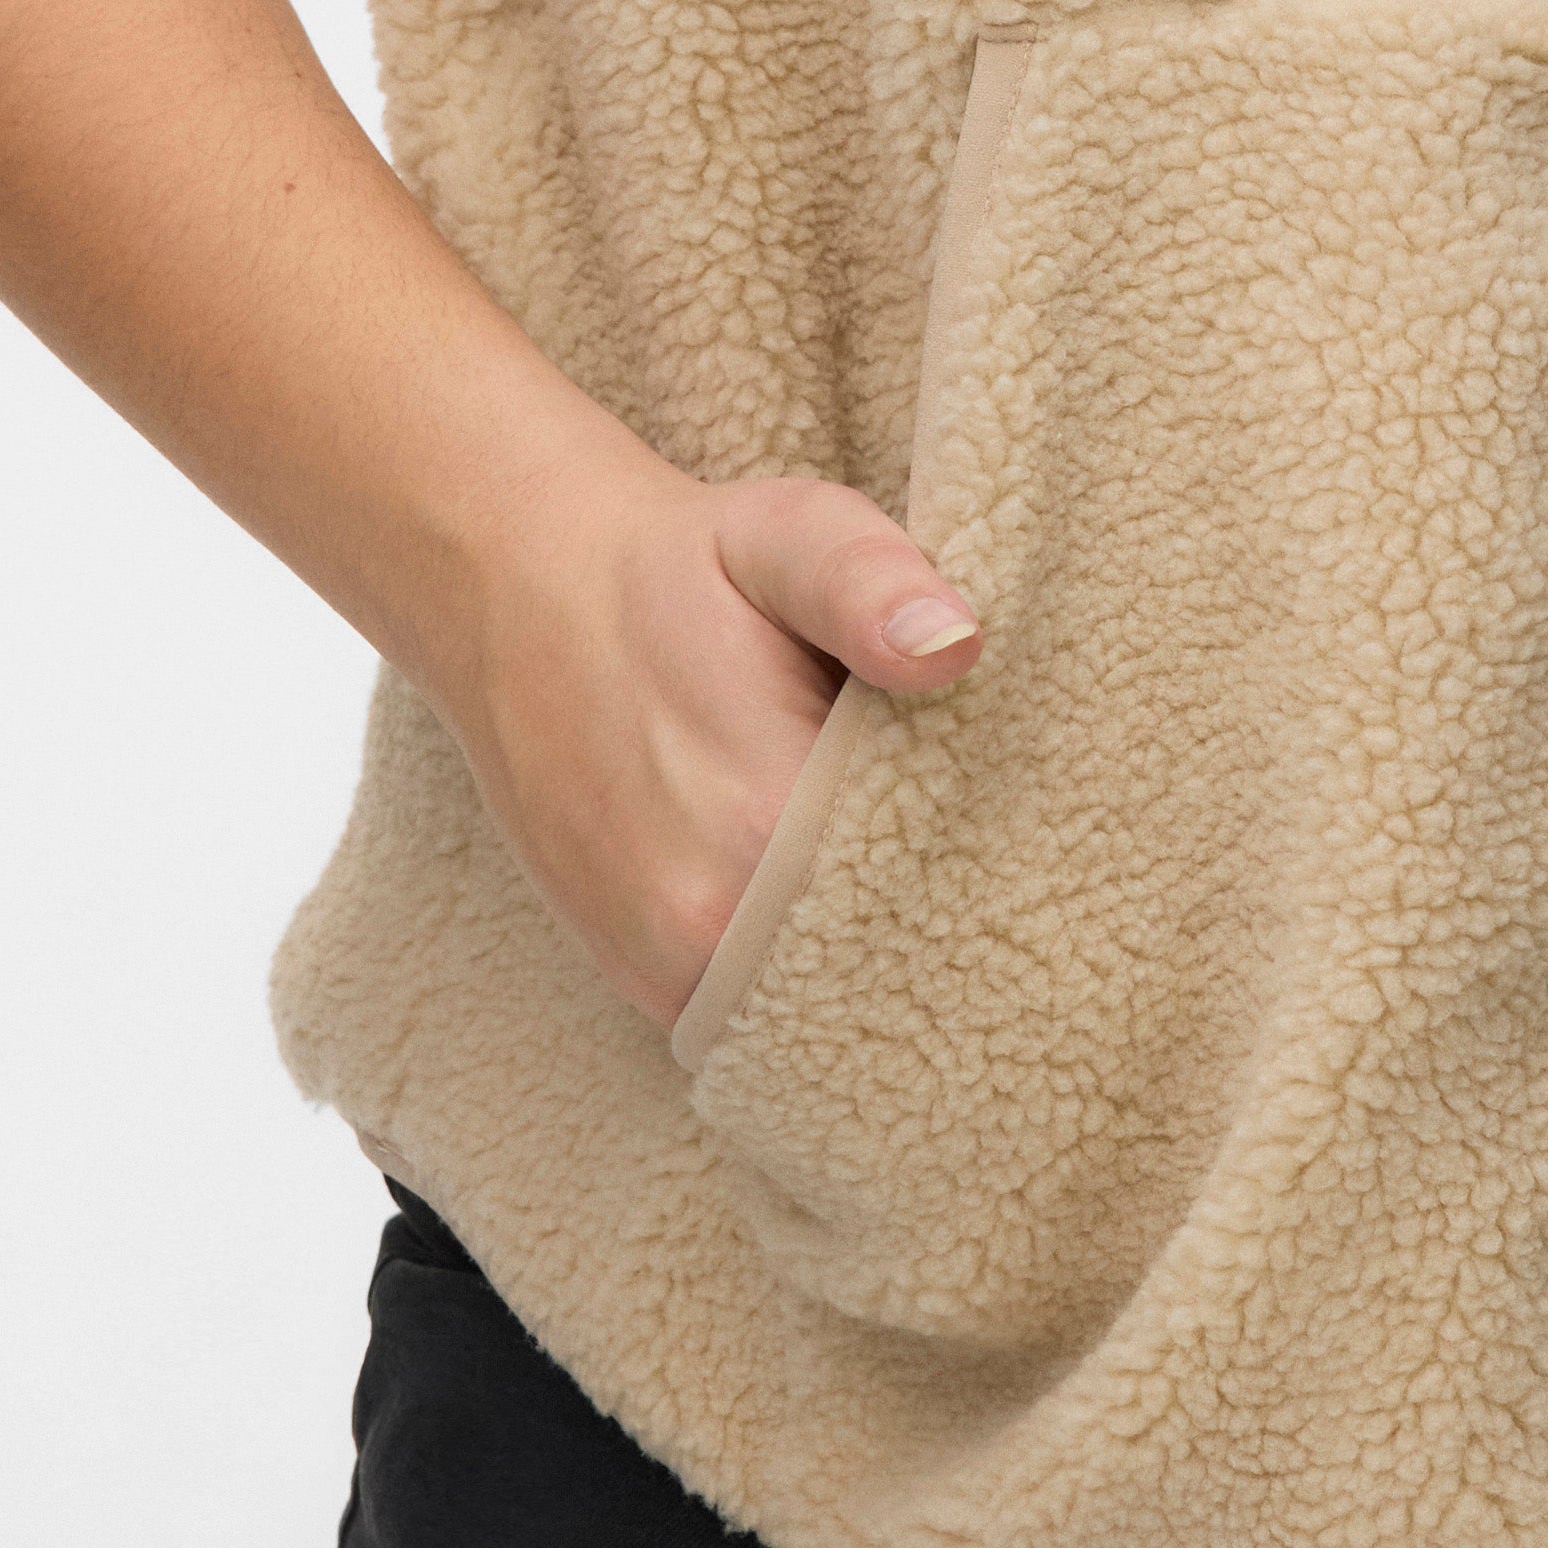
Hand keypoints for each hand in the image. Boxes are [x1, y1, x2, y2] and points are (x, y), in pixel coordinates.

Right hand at [446, 456, 986, 1028]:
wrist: (519, 589)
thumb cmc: (679, 563)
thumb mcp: (790, 535)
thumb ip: (875, 585)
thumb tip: (956, 644)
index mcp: (765, 820)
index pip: (935, 905)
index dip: (995, 883)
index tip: (1027, 843)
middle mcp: (705, 922)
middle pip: (880, 971)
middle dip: (942, 933)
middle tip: (994, 874)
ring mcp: (660, 961)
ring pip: (816, 1009)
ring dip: (868, 966)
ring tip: (916, 892)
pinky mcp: (636, 975)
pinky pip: (753, 1012)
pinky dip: (802, 980)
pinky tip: (838, 914)